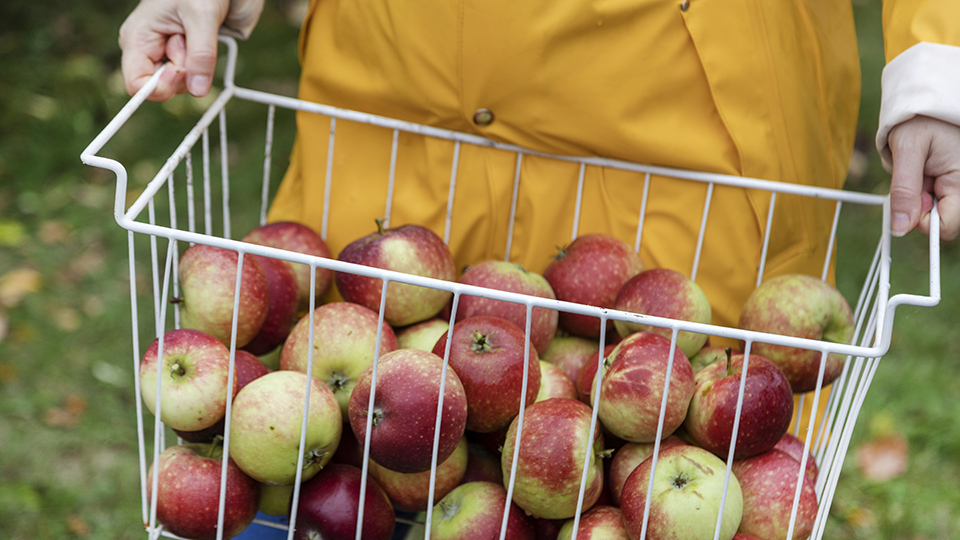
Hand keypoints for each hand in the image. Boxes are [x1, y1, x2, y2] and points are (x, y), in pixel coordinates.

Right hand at [118, 0, 229, 100]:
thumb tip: (198, 92)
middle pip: (162, 88)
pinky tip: (197, 39)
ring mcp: (162, 54)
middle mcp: (146, 51)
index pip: (136, 85)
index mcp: (137, 39)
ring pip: (181, 83)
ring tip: (194, 33)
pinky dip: (201, 63)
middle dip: (183, 72)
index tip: (181, 73)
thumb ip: (201, 55)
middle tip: (189, 40)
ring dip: (195, 65)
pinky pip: (191, 74)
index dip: (160, 88)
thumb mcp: (202, 17)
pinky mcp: (178, 56)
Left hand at [888, 115, 959, 240]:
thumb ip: (904, 191)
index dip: (922, 221)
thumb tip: (900, 228)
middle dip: (919, 205)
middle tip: (914, 176)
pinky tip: (922, 169)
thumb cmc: (920, 119)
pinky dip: (921, 188)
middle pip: (940, 220)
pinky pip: (933, 196)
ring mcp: (958, 183)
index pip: (946, 227)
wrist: (929, 100)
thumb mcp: (907, 151)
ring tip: (919, 167)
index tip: (910, 200)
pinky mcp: (952, 181)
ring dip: (919, 195)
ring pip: (934, 208)